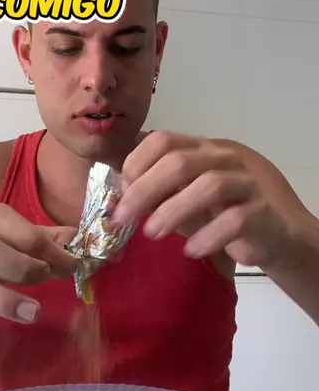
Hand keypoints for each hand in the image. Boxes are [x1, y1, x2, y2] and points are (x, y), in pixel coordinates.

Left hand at [112, 131, 288, 268]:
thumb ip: (155, 190)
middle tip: (122, 218)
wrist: (275, 233)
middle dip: (143, 190)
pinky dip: (207, 236)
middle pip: (179, 161)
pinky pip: (234, 220)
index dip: (136, 163)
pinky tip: (190, 250)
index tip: (120, 193)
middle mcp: (224, 158)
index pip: (163, 140)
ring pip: (209, 185)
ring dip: (173, 211)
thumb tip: (115, 193)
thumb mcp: (183, 196)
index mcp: (201, 148)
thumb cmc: (220, 212)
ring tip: (152, 233)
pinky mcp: (262, 212)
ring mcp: (246, 182)